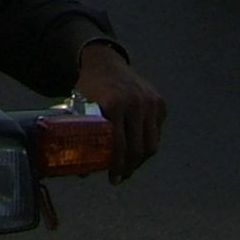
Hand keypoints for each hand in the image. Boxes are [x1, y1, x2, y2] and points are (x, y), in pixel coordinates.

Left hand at [72, 41, 163, 178]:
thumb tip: (80, 171)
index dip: (117, 165)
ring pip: (152, 143)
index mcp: (113, 103)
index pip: (120, 144)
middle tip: (121, 176)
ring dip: (141, 159)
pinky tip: (137, 148)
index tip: (114, 178)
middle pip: (138, 147)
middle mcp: (135, 102)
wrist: (105, 61)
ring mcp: (150, 102)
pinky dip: (148, 142)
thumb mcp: (80, 106)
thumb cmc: (90, 87)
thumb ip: (80, 135)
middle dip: (130, 167)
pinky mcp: (159, 102)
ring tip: (130, 166)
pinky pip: (157, 131)